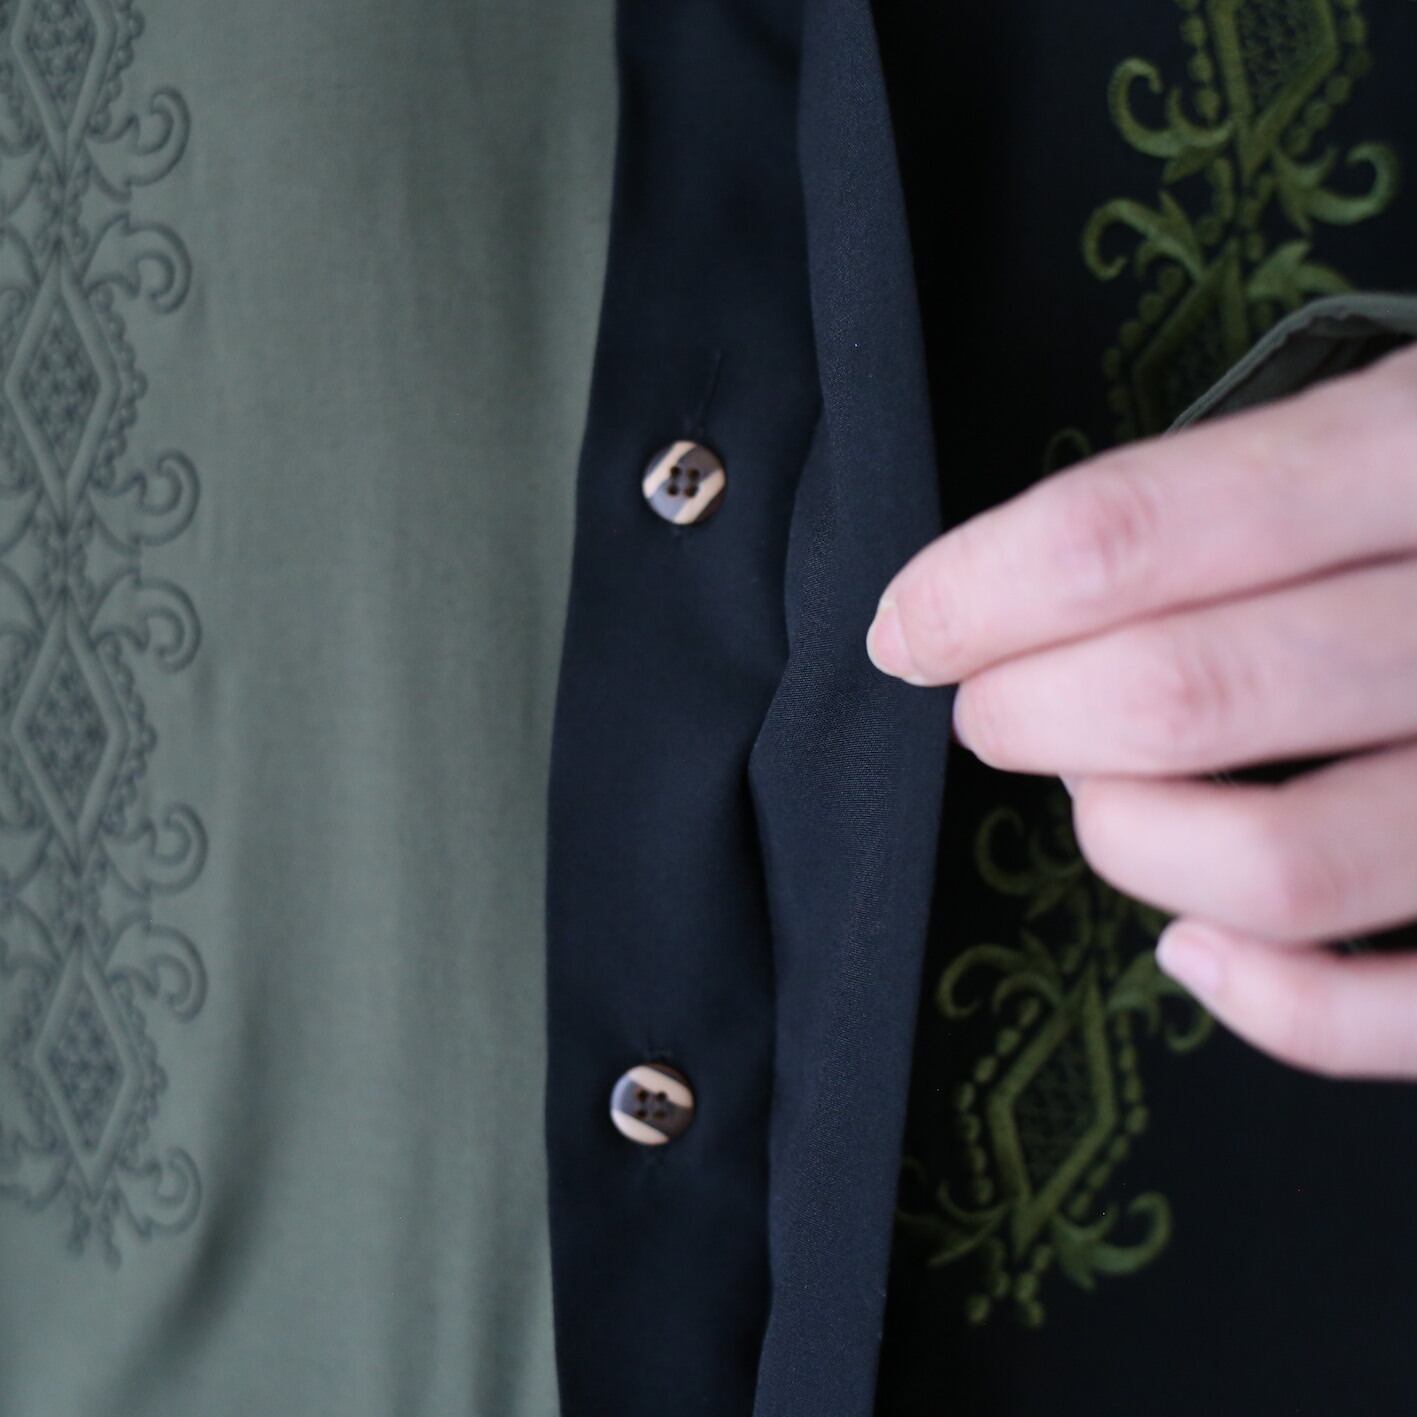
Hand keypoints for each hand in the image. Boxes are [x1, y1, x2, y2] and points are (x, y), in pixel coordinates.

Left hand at [866, 343, 1416, 1079]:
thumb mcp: (1396, 416)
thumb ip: (1246, 487)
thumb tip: (1024, 594)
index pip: (1136, 532)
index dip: (977, 592)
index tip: (909, 627)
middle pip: (1181, 697)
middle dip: (1025, 714)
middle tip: (990, 707)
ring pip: (1276, 866)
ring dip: (1127, 842)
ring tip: (1101, 799)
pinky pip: (1402, 1013)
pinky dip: (1269, 1003)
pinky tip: (1192, 944)